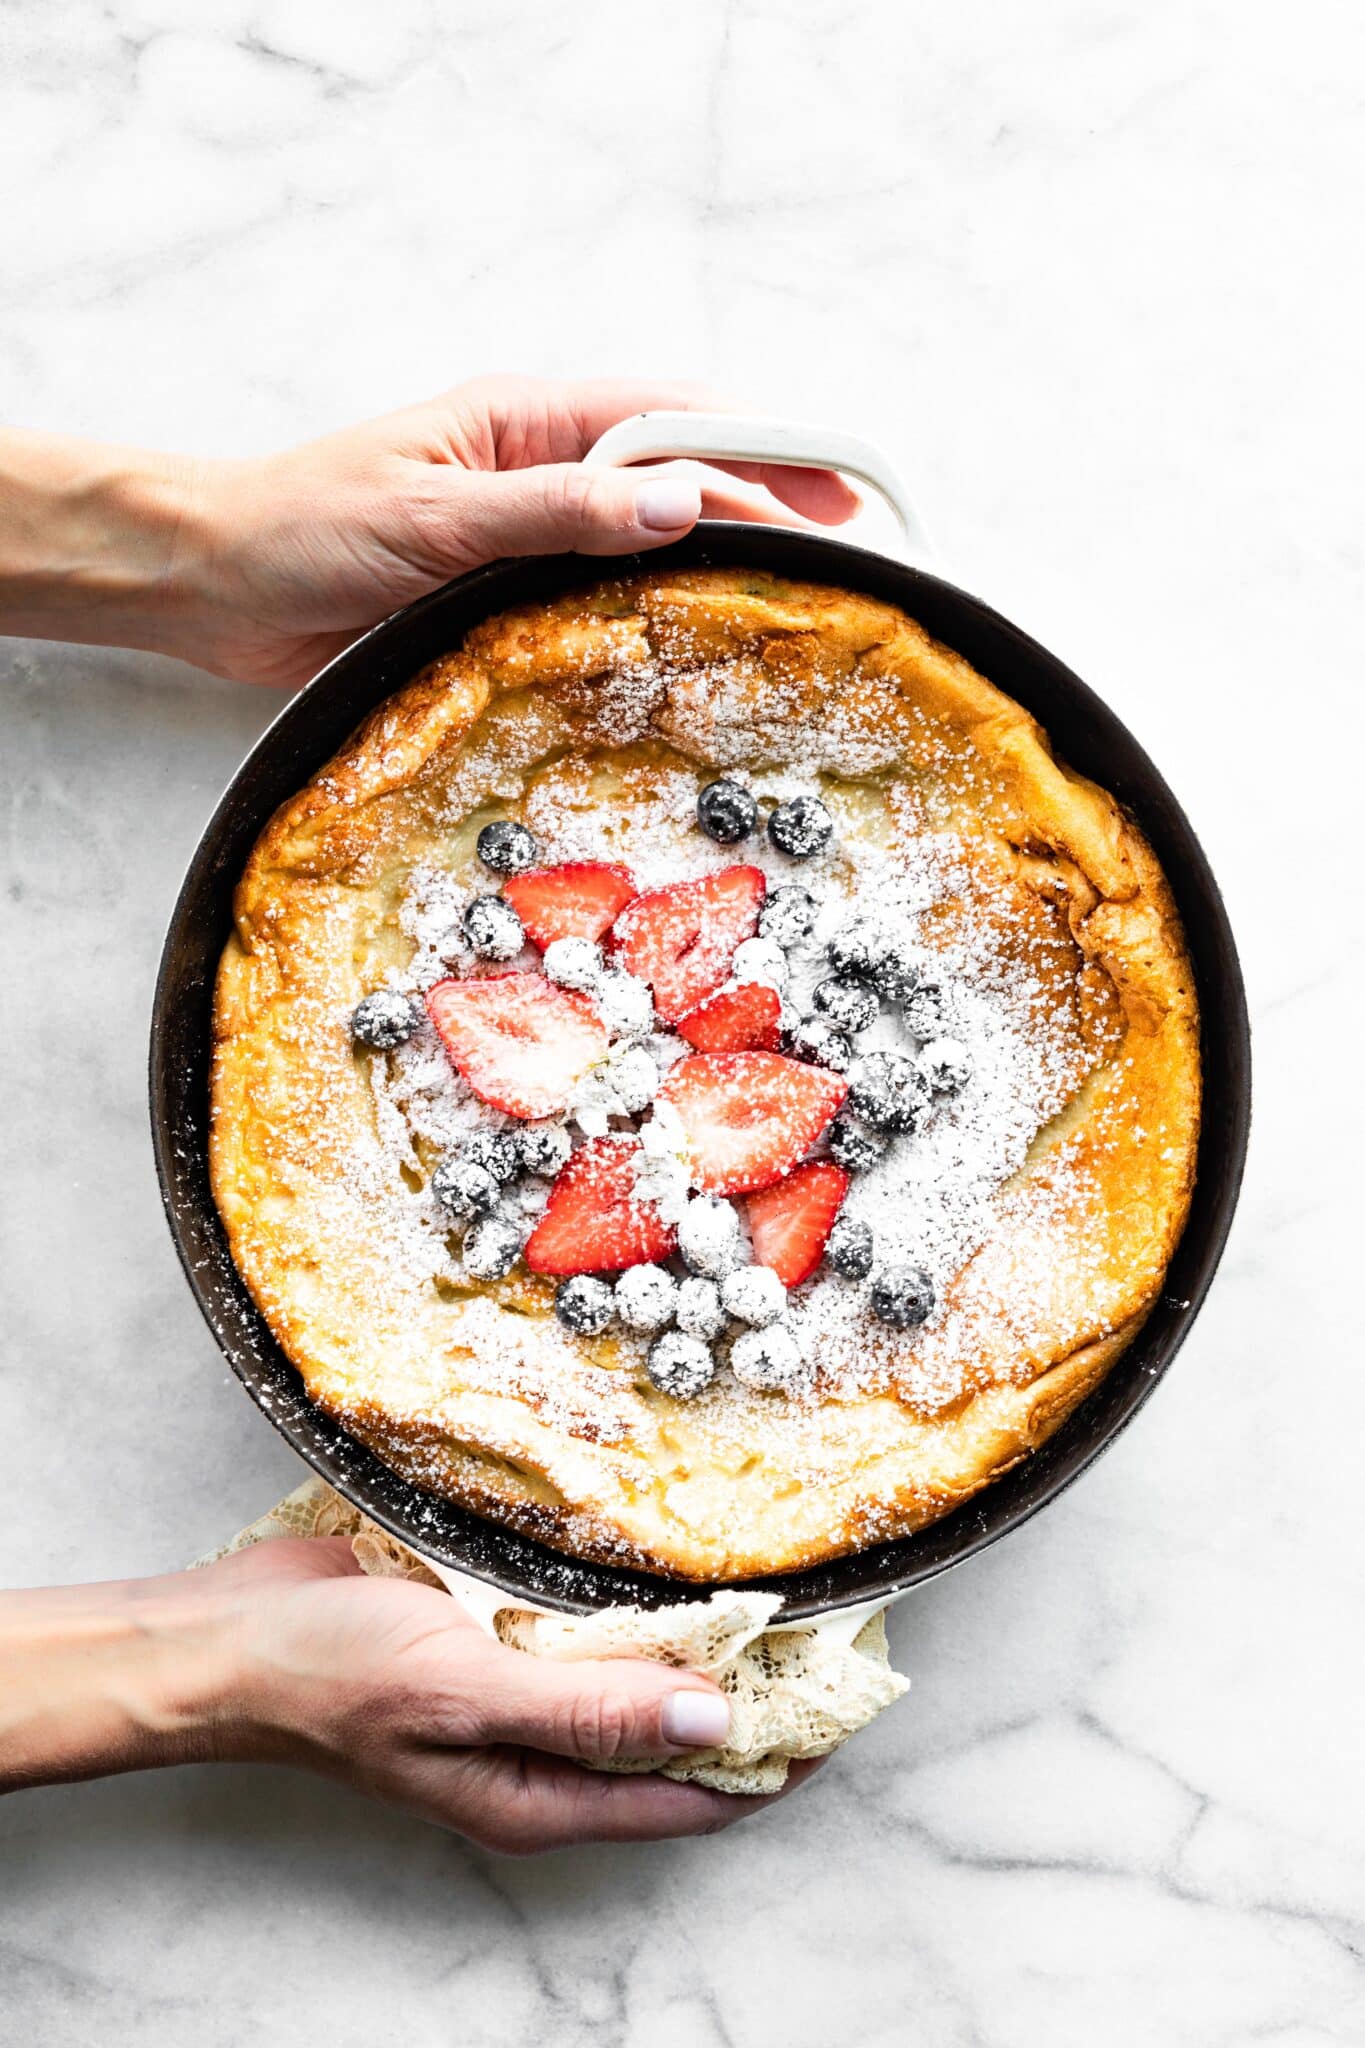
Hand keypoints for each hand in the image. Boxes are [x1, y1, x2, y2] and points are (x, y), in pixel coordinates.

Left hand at [0, 378, 857, 689]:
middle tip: (840, 561)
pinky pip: (593, 602)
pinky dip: (645, 622)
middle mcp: (537, 471)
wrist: (216, 583)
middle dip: (761, 511)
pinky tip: (683, 655)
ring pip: (642, 545)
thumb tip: (681, 503)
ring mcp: (523, 534)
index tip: (838, 488)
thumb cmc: (306, 526)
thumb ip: (557, 509)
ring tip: (785, 613)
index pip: (676, 419)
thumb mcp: (437, 514)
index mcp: (528, 421)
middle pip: (677, 480)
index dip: (765, 449)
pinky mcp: (499, 596)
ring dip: (709, 571)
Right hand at [0, 1541, 818, 1852]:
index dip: (783, 1751)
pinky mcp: (502, 1638)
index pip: (702, 1792)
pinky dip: (640, 1604)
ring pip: (644, 1677)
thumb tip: (717, 1720)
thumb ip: (590, 1711)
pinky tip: (670, 1557)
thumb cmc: (332, 1679)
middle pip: (682, 1734)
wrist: (235, 1636)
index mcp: (545, 1795)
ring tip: (777, 1580)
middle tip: (831, 1616)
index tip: (851, 1690)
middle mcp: (547, 1754)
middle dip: (758, 1689)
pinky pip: (593, 1630)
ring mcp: (524, 1694)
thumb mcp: (466, 1695)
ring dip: (704, 1640)